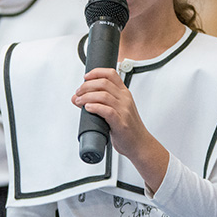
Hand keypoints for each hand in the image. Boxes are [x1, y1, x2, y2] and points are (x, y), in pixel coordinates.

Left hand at [72, 67, 168, 191]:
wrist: (140, 144)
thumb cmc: (127, 128)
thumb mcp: (116, 109)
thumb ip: (99, 102)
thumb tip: (76, 98)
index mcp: (124, 93)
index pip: (111, 74)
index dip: (96, 72)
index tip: (86, 77)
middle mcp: (125, 99)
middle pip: (104, 83)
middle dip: (87, 86)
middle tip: (78, 92)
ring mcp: (124, 110)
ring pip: (103, 95)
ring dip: (87, 96)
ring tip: (79, 101)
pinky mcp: (120, 123)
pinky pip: (107, 110)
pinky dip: (95, 107)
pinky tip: (88, 108)